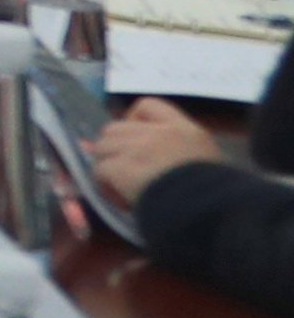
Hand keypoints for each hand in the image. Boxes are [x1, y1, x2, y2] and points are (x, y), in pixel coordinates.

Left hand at [94, 99, 231, 198]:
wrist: (210, 211)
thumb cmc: (217, 195)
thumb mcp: (210, 164)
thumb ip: (180, 152)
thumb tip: (146, 158)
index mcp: (185, 130)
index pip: (147, 106)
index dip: (132, 119)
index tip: (135, 141)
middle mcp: (159, 133)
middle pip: (115, 128)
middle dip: (114, 149)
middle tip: (125, 172)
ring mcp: (138, 148)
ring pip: (102, 148)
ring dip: (107, 167)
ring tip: (122, 189)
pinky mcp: (122, 167)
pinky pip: (100, 170)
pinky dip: (105, 186)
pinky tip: (123, 201)